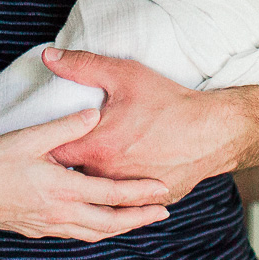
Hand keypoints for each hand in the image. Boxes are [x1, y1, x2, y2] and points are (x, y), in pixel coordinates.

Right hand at [0, 109, 172, 240]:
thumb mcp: (30, 138)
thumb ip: (66, 127)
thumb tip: (94, 113)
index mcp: (63, 190)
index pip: (112, 194)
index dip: (140, 193)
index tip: (162, 189)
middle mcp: (62, 213)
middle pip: (111, 222)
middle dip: (139, 219)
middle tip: (162, 213)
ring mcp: (51, 226)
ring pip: (95, 233)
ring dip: (120, 228)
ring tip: (138, 221)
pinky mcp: (40, 231)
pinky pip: (78, 234)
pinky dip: (97, 230)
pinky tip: (100, 223)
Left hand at [41, 49, 243, 201]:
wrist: (213, 130)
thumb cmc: (168, 101)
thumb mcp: (124, 75)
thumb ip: (82, 66)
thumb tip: (49, 56)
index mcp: (97, 148)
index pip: (52, 155)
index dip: (46, 147)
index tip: (45, 141)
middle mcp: (109, 176)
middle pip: (73, 178)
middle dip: (67, 169)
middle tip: (64, 156)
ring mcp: (130, 193)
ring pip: (99, 193)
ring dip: (93, 183)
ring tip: (90, 170)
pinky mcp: (151, 202)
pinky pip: (126, 203)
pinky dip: (121, 193)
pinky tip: (119, 182)